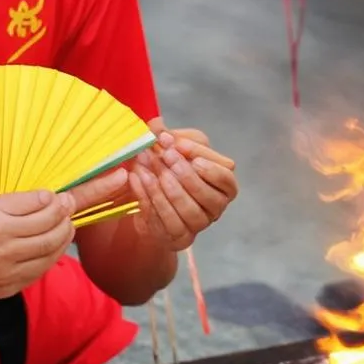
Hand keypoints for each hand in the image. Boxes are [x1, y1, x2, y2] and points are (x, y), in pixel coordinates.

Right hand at [0, 169, 127, 301]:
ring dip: (66, 233)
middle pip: (51, 228)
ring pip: (53, 248)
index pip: (40, 207)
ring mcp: (8, 270)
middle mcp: (1, 246)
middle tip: (69, 206)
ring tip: (66, 223)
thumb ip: (20, 202)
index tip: (70, 196)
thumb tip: (54, 198)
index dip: (61, 201)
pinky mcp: (14, 286)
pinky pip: (45, 266)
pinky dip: (56, 252)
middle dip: (66, 215)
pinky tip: (55, 242)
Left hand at [127, 120, 236, 251]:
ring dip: (166, 188)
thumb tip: (157, 126)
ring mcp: (198, 224)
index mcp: (223, 183)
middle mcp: (216, 206)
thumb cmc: (167, 167)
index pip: (226, 173)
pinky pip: (166, 222)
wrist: (147, 197)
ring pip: (189, 211)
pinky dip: (150, 199)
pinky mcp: (178, 237)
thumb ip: (169, 136)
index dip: (204, 159)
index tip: (179, 145)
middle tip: (164, 156)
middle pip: (209, 196)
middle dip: (185, 174)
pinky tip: (138, 180)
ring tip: (148, 169)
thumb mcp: (171, 147)